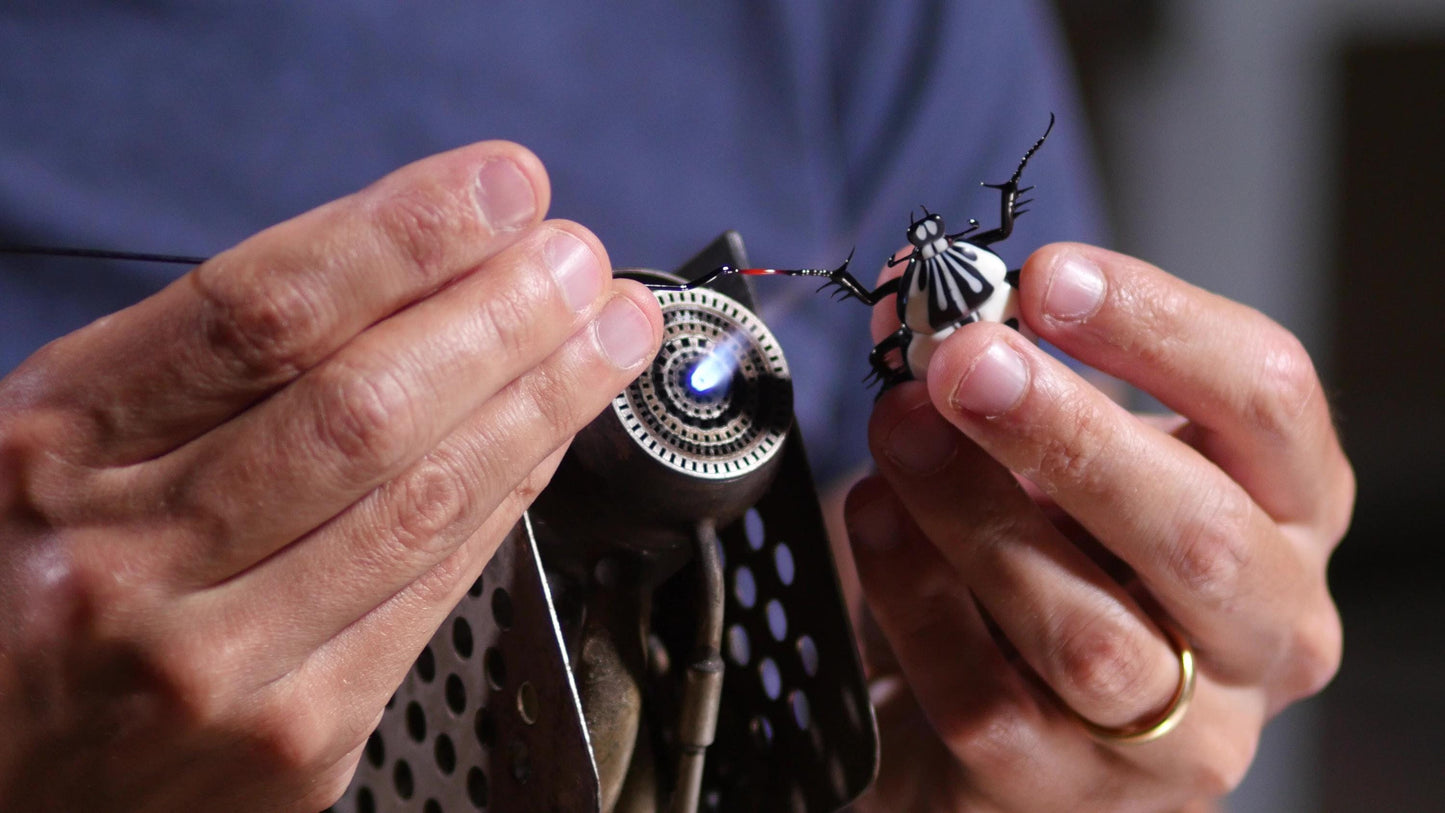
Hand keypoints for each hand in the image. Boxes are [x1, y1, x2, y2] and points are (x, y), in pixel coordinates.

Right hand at [0, 142, 662, 810]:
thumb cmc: (24, 593)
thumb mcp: (61, 445)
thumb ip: (210, 369)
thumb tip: (407, 272)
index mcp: (52, 450)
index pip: (262, 312)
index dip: (404, 237)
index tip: (499, 190)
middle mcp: (125, 559)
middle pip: (364, 406)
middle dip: (499, 316)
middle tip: (575, 259)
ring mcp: (216, 663)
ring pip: (420, 503)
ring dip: (538, 402)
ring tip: (603, 337)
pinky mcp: (294, 739)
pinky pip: (433, 595)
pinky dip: (507, 501)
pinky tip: (550, 439)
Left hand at [843, 243, 1350, 810]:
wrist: (1002, 716)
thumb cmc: (1056, 559)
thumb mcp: (1075, 463)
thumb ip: (1034, 390)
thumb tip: (949, 324)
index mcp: (1289, 517)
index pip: (1272, 404)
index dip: (1161, 327)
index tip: (1048, 278)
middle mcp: (1264, 634)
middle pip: (1199, 532)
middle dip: (1069, 430)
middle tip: (965, 360)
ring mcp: (1176, 736)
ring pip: (1088, 631)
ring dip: (975, 514)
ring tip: (899, 432)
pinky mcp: (1067, 795)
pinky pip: (985, 695)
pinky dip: (914, 595)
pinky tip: (873, 523)